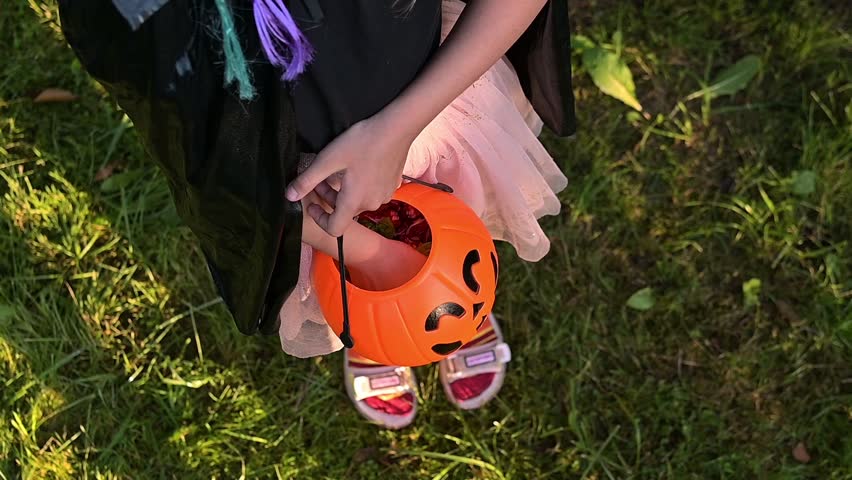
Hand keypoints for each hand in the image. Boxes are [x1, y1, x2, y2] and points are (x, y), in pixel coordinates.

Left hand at [285, 115, 413, 236]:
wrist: (396, 128)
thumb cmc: (362, 142)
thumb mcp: (328, 160)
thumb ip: (307, 181)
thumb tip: (289, 197)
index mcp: (354, 201)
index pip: (334, 229)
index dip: (320, 220)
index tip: (313, 204)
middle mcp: (371, 203)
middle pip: (345, 212)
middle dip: (329, 199)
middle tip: (320, 179)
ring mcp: (384, 195)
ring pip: (358, 202)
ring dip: (344, 192)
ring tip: (337, 170)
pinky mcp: (392, 186)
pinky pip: (371, 193)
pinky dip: (360, 186)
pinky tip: (357, 167)